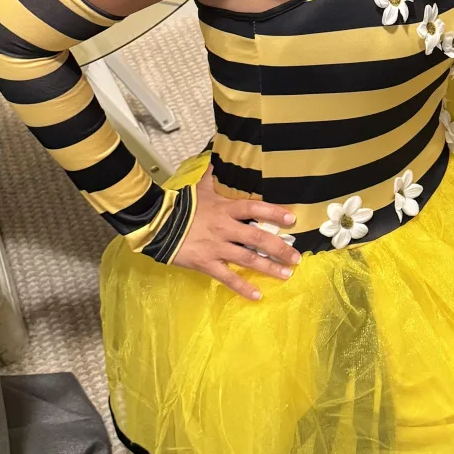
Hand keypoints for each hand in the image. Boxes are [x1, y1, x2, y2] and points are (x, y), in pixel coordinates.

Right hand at [172, 166, 299, 300]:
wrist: (157, 223)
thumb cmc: (181, 206)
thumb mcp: (200, 188)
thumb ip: (212, 176)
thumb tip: (217, 157)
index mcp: (225, 209)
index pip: (254, 208)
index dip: (273, 212)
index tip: (292, 219)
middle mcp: (225, 228)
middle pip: (257, 237)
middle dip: (279, 247)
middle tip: (296, 257)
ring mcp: (216, 247)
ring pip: (248, 259)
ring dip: (269, 267)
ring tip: (287, 274)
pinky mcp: (206, 263)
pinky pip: (228, 278)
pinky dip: (243, 288)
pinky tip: (258, 296)